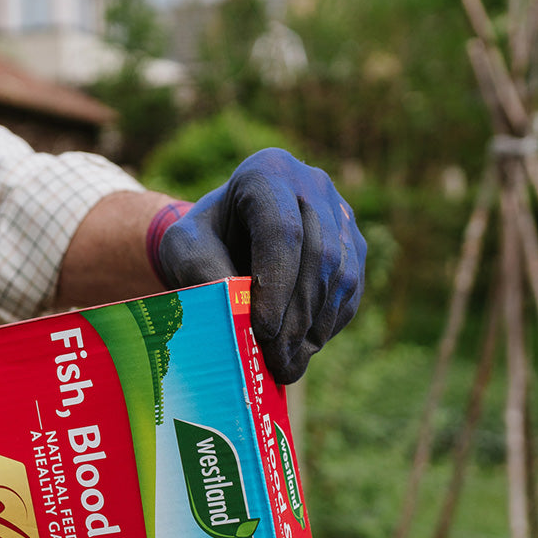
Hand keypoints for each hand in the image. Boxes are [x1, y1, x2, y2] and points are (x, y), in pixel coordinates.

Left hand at [152, 149, 366, 383]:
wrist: (224, 238)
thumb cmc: (200, 240)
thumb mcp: (184, 248)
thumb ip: (201, 270)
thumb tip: (236, 310)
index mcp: (267, 173)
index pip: (283, 230)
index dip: (277, 284)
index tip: (262, 331)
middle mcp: (312, 185)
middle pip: (318, 255)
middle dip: (297, 316)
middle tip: (275, 360)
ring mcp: (339, 214)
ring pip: (341, 275)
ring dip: (315, 327)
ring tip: (287, 364)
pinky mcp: (352, 246)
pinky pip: (351, 289)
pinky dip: (328, 325)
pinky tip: (303, 350)